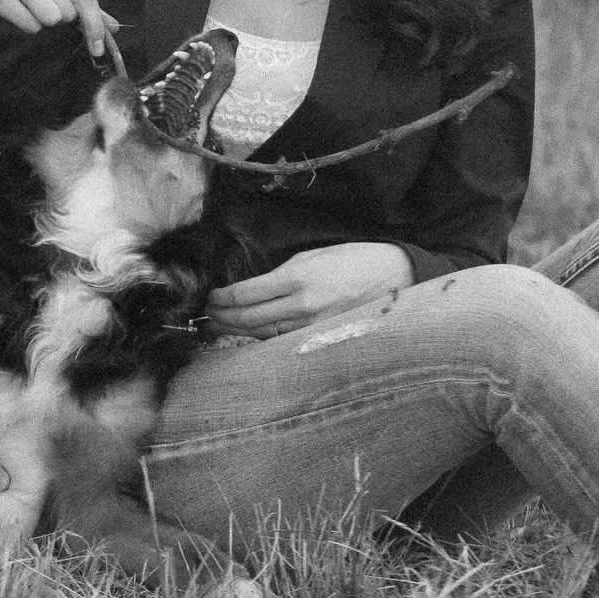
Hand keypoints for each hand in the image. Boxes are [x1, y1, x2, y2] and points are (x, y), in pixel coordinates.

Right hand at [0, 0, 112, 59]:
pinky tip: (13, 12)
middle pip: (68, 9)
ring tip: (25, 7)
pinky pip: (29, 23)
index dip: (94, 23)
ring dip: (40, 22)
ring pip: (50, 17)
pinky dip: (25, 26)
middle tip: (40, 6)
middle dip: (58, 18)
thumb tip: (114, 28)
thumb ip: (82, 4)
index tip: (99, 47)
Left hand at [205, 243, 413, 339]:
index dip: (221, 298)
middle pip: (248, 318)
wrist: (393, 276)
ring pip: (262, 334)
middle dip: (221, 317)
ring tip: (218, 326)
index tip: (209, 296)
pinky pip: (282, 341)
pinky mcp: (321, 337)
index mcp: (296, 278)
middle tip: (205, 315)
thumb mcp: (310, 256)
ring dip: (236, 330)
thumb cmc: (351, 259)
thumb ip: (279, 274)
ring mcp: (311, 326)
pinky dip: (261, 338)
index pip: (245, 294)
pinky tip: (248, 334)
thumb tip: (251, 289)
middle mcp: (301, 305)